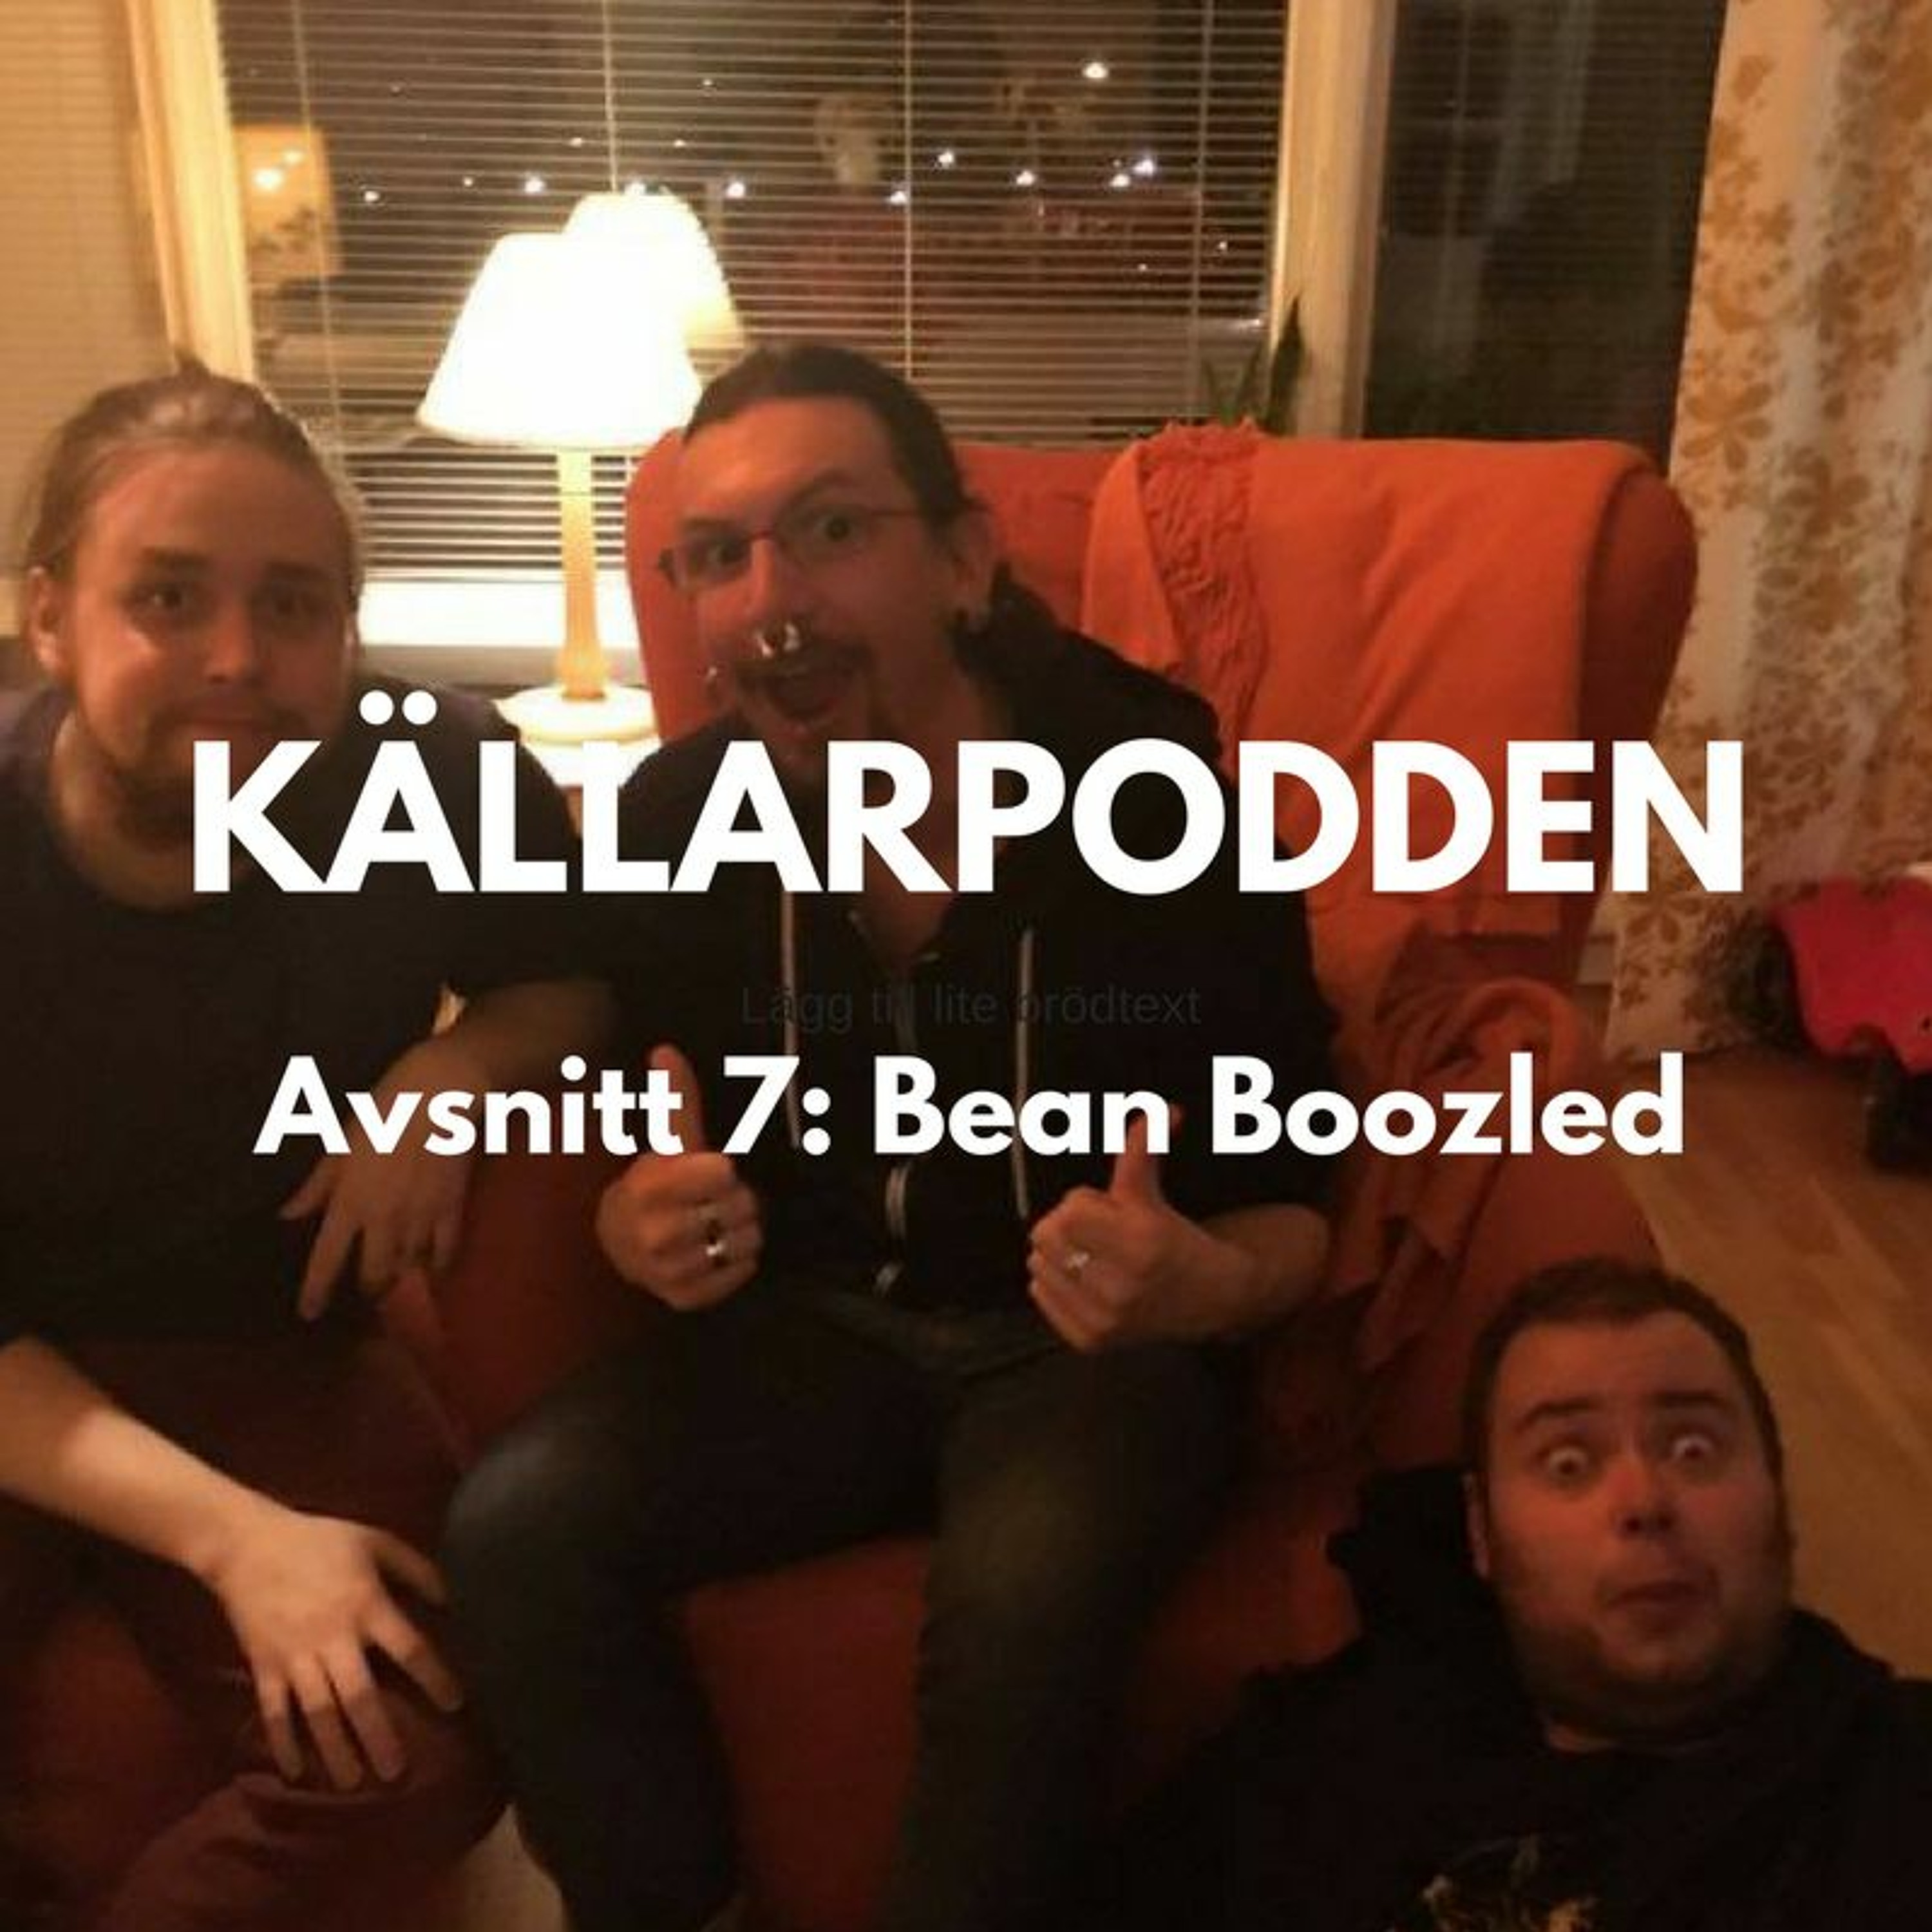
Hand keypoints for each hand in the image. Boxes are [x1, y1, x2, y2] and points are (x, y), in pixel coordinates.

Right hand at [204, 1503, 463, 1789]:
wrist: (249, 1544)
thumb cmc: (321, 1540)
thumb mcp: (376, 1541)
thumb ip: (417, 1568)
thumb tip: (453, 1597)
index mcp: (367, 1605)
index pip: (409, 1649)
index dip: (434, 1677)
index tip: (456, 1705)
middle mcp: (333, 1637)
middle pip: (359, 1695)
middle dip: (378, 1735)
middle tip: (396, 1773)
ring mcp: (295, 1656)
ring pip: (318, 1712)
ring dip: (335, 1750)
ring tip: (352, 1783)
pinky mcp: (263, 1666)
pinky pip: (274, 1712)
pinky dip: (283, 1743)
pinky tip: (295, 1773)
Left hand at [284, 1039, 478, 1319]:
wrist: (439, 1094)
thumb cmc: (383, 1112)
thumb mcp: (341, 1145)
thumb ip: (317, 1185)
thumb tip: (288, 1215)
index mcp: (349, 1202)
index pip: (326, 1260)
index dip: (315, 1292)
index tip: (309, 1314)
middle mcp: (383, 1219)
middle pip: (374, 1275)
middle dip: (370, 1288)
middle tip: (368, 1288)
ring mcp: (420, 1217)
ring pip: (410, 1267)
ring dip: (402, 1274)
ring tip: (400, 1274)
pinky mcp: (450, 1209)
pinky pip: (445, 1252)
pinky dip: (438, 1264)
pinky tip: (434, 1266)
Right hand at [595, 1044, 762, 1310]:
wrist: (619, 1244)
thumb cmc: (653, 1186)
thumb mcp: (666, 1143)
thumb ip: (675, 1099)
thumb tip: (666, 1050)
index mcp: (648, 1189)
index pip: (721, 1172)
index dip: (721, 1169)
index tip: (710, 1170)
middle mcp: (654, 1235)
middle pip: (741, 1205)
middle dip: (735, 1198)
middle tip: (711, 1200)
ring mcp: (669, 1272)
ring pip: (747, 1241)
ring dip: (741, 1230)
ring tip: (715, 1224)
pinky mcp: (686, 1299)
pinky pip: (743, 1272)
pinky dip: (739, 1261)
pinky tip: (716, 1250)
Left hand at [1028, 1109, 1251, 1350]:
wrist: (1211, 1301)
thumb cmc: (1178, 1241)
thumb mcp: (1154, 1195)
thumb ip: (1144, 1151)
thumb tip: (1162, 1109)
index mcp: (1141, 1243)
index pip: (1067, 1211)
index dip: (1083, 1204)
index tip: (1105, 1211)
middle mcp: (1123, 1286)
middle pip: (1045, 1238)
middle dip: (1067, 1227)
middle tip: (1095, 1234)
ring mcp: (1105, 1320)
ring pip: (1039, 1267)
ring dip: (1058, 1255)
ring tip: (1091, 1257)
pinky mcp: (1091, 1341)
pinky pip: (1041, 1297)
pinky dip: (1056, 1284)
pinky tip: (1086, 1280)